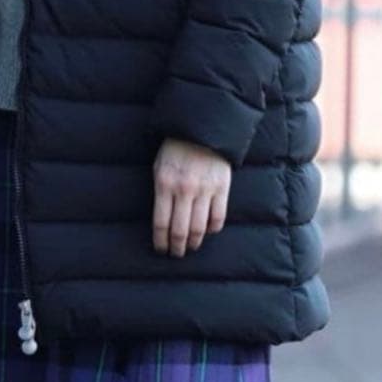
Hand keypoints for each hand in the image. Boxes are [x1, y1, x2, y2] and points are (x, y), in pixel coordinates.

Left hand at [152, 136, 231, 256]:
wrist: (202, 128)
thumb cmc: (176, 148)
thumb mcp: (159, 166)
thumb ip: (161, 192)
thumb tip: (162, 222)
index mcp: (165, 183)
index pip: (161, 223)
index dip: (161, 242)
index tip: (161, 250)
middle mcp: (184, 189)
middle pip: (180, 231)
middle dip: (177, 247)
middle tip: (176, 254)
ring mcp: (205, 189)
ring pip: (199, 229)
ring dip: (194, 243)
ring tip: (190, 247)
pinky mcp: (222, 187)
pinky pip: (218, 218)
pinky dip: (212, 229)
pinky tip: (207, 231)